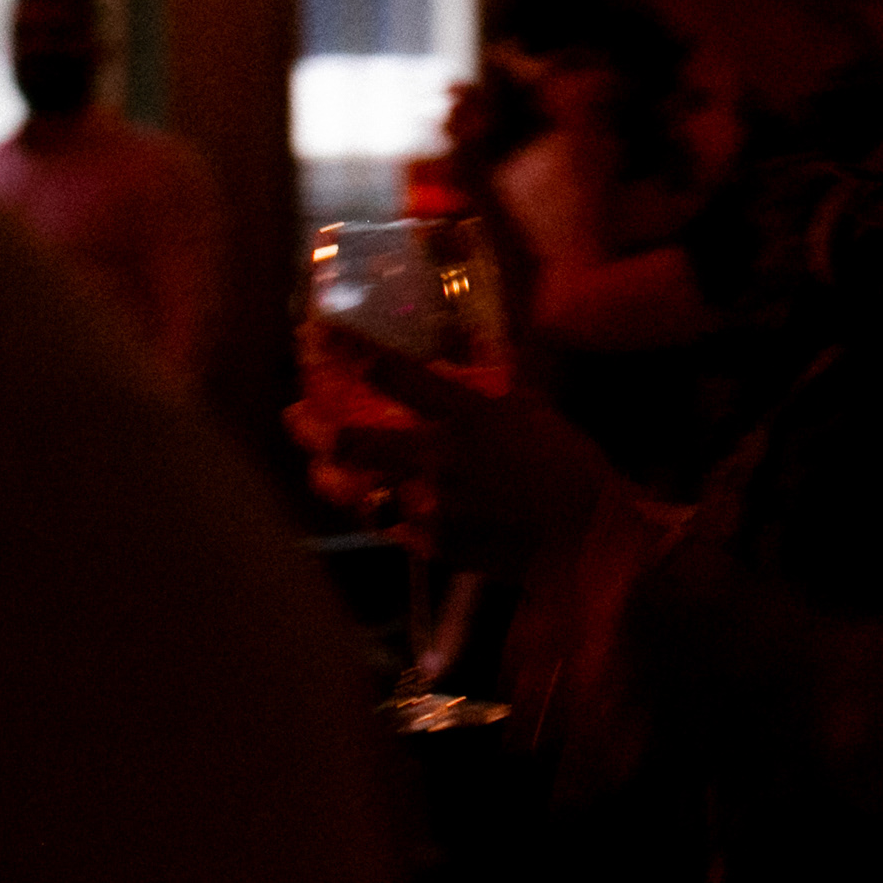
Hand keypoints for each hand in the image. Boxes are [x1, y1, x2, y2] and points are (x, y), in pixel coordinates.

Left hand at [294, 322, 624, 568]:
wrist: (587, 538)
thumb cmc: (566, 464)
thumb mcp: (527, 409)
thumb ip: (477, 390)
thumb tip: (438, 374)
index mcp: (465, 415)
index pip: (391, 372)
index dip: (349, 351)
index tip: (325, 336)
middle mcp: (438, 459)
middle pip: (350, 442)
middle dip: (313, 428)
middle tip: (295, 415)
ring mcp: (430, 508)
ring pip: (356, 493)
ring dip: (329, 478)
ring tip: (317, 467)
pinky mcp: (432, 546)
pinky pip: (390, 526)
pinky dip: (380, 513)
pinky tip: (373, 504)